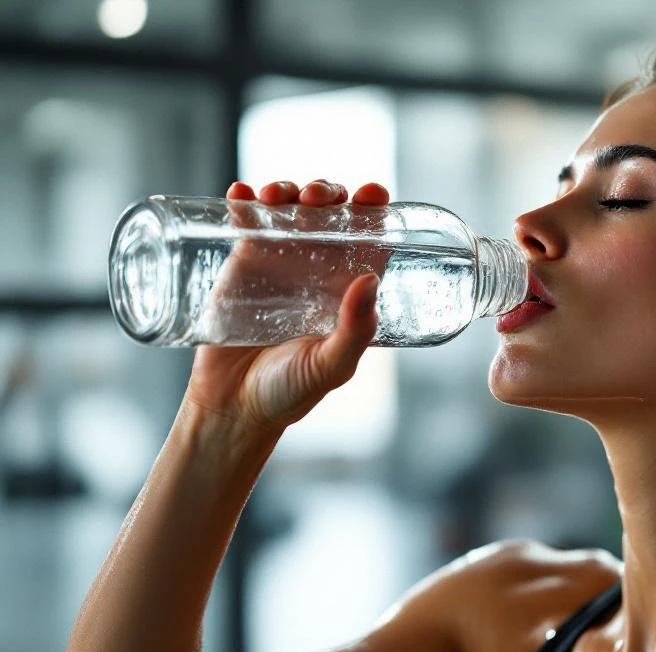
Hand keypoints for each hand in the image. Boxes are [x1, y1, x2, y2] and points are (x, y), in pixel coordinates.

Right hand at [184, 179, 390, 434]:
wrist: (232, 407)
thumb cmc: (290, 392)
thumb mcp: (331, 367)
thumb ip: (354, 332)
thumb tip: (369, 281)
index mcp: (348, 288)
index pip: (369, 238)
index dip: (374, 210)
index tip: (373, 193)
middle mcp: (318, 269)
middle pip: (329, 213)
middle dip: (327, 192)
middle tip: (318, 199)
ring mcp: (279, 261)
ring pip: (289, 209)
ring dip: (287, 190)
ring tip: (277, 197)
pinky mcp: (241, 263)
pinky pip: (245, 221)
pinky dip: (243, 200)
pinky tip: (241, 193)